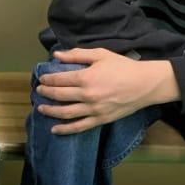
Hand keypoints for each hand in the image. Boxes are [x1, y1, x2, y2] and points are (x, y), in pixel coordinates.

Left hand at [38, 48, 173, 135]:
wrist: (145, 84)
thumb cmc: (123, 67)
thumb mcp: (100, 55)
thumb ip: (77, 55)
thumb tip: (57, 55)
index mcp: (85, 78)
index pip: (59, 79)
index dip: (48, 79)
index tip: (42, 79)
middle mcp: (87, 95)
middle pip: (59, 95)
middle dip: (46, 93)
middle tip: (39, 90)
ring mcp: (93, 110)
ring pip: (65, 113)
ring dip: (50, 111)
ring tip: (40, 108)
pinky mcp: (100, 120)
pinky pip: (79, 127)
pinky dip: (65, 130)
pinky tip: (54, 129)